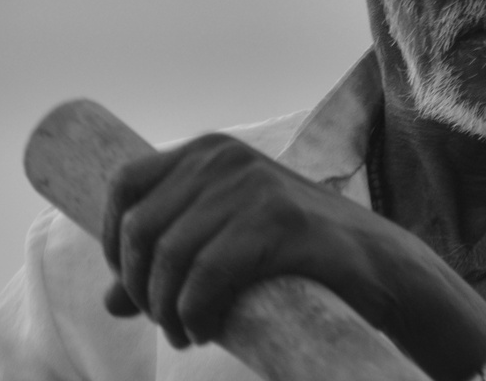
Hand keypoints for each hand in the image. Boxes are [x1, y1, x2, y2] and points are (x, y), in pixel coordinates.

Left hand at [100, 133, 485, 380]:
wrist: (376, 264)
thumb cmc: (295, 256)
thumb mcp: (224, 246)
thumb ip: (168, 266)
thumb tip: (108, 303)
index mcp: (210, 151)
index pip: (124, 184)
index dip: (110, 241)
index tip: (130, 285)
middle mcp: (226, 158)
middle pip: (140, 229)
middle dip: (140, 287)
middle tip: (165, 322)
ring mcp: (253, 186)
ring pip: (169, 257)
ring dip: (166, 310)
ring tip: (186, 333)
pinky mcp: (279, 220)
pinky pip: (206, 275)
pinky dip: (193, 312)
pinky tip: (204, 330)